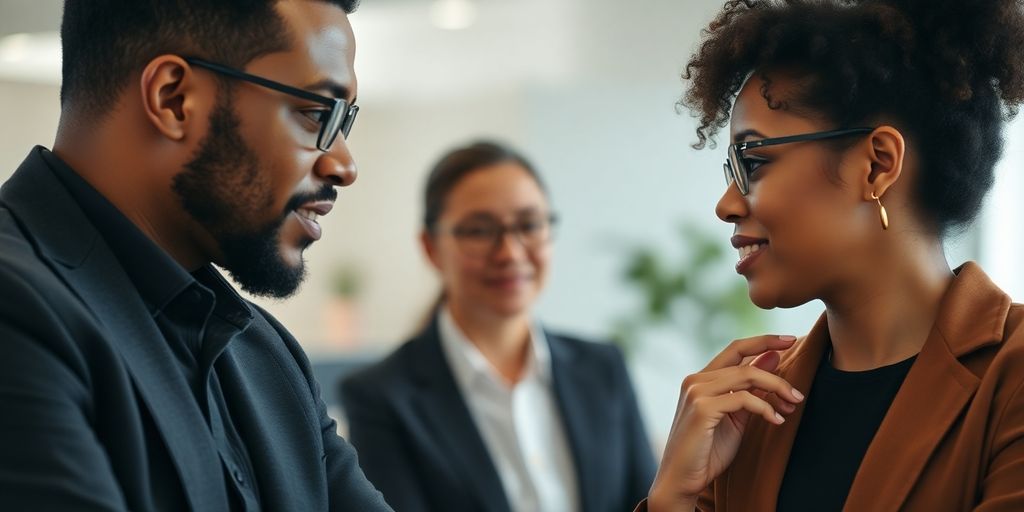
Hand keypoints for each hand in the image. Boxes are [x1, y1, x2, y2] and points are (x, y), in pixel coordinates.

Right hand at [647, 335, 804, 510]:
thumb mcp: (735, 416)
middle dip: (776, 370)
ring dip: (776, 389)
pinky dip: (765, 408)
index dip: (763, 341)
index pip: (735, 349)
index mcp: (701, 379)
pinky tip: (776, 421)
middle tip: (799, 391)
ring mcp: (696, 392)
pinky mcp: (702, 408)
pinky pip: (743, 398)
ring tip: (793, 404)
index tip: (789, 340)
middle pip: (744, 360)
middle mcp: (695, 380)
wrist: (682, 479)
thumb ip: (750, 389)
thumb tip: (772, 359)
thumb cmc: (707, 451)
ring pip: (746, 376)